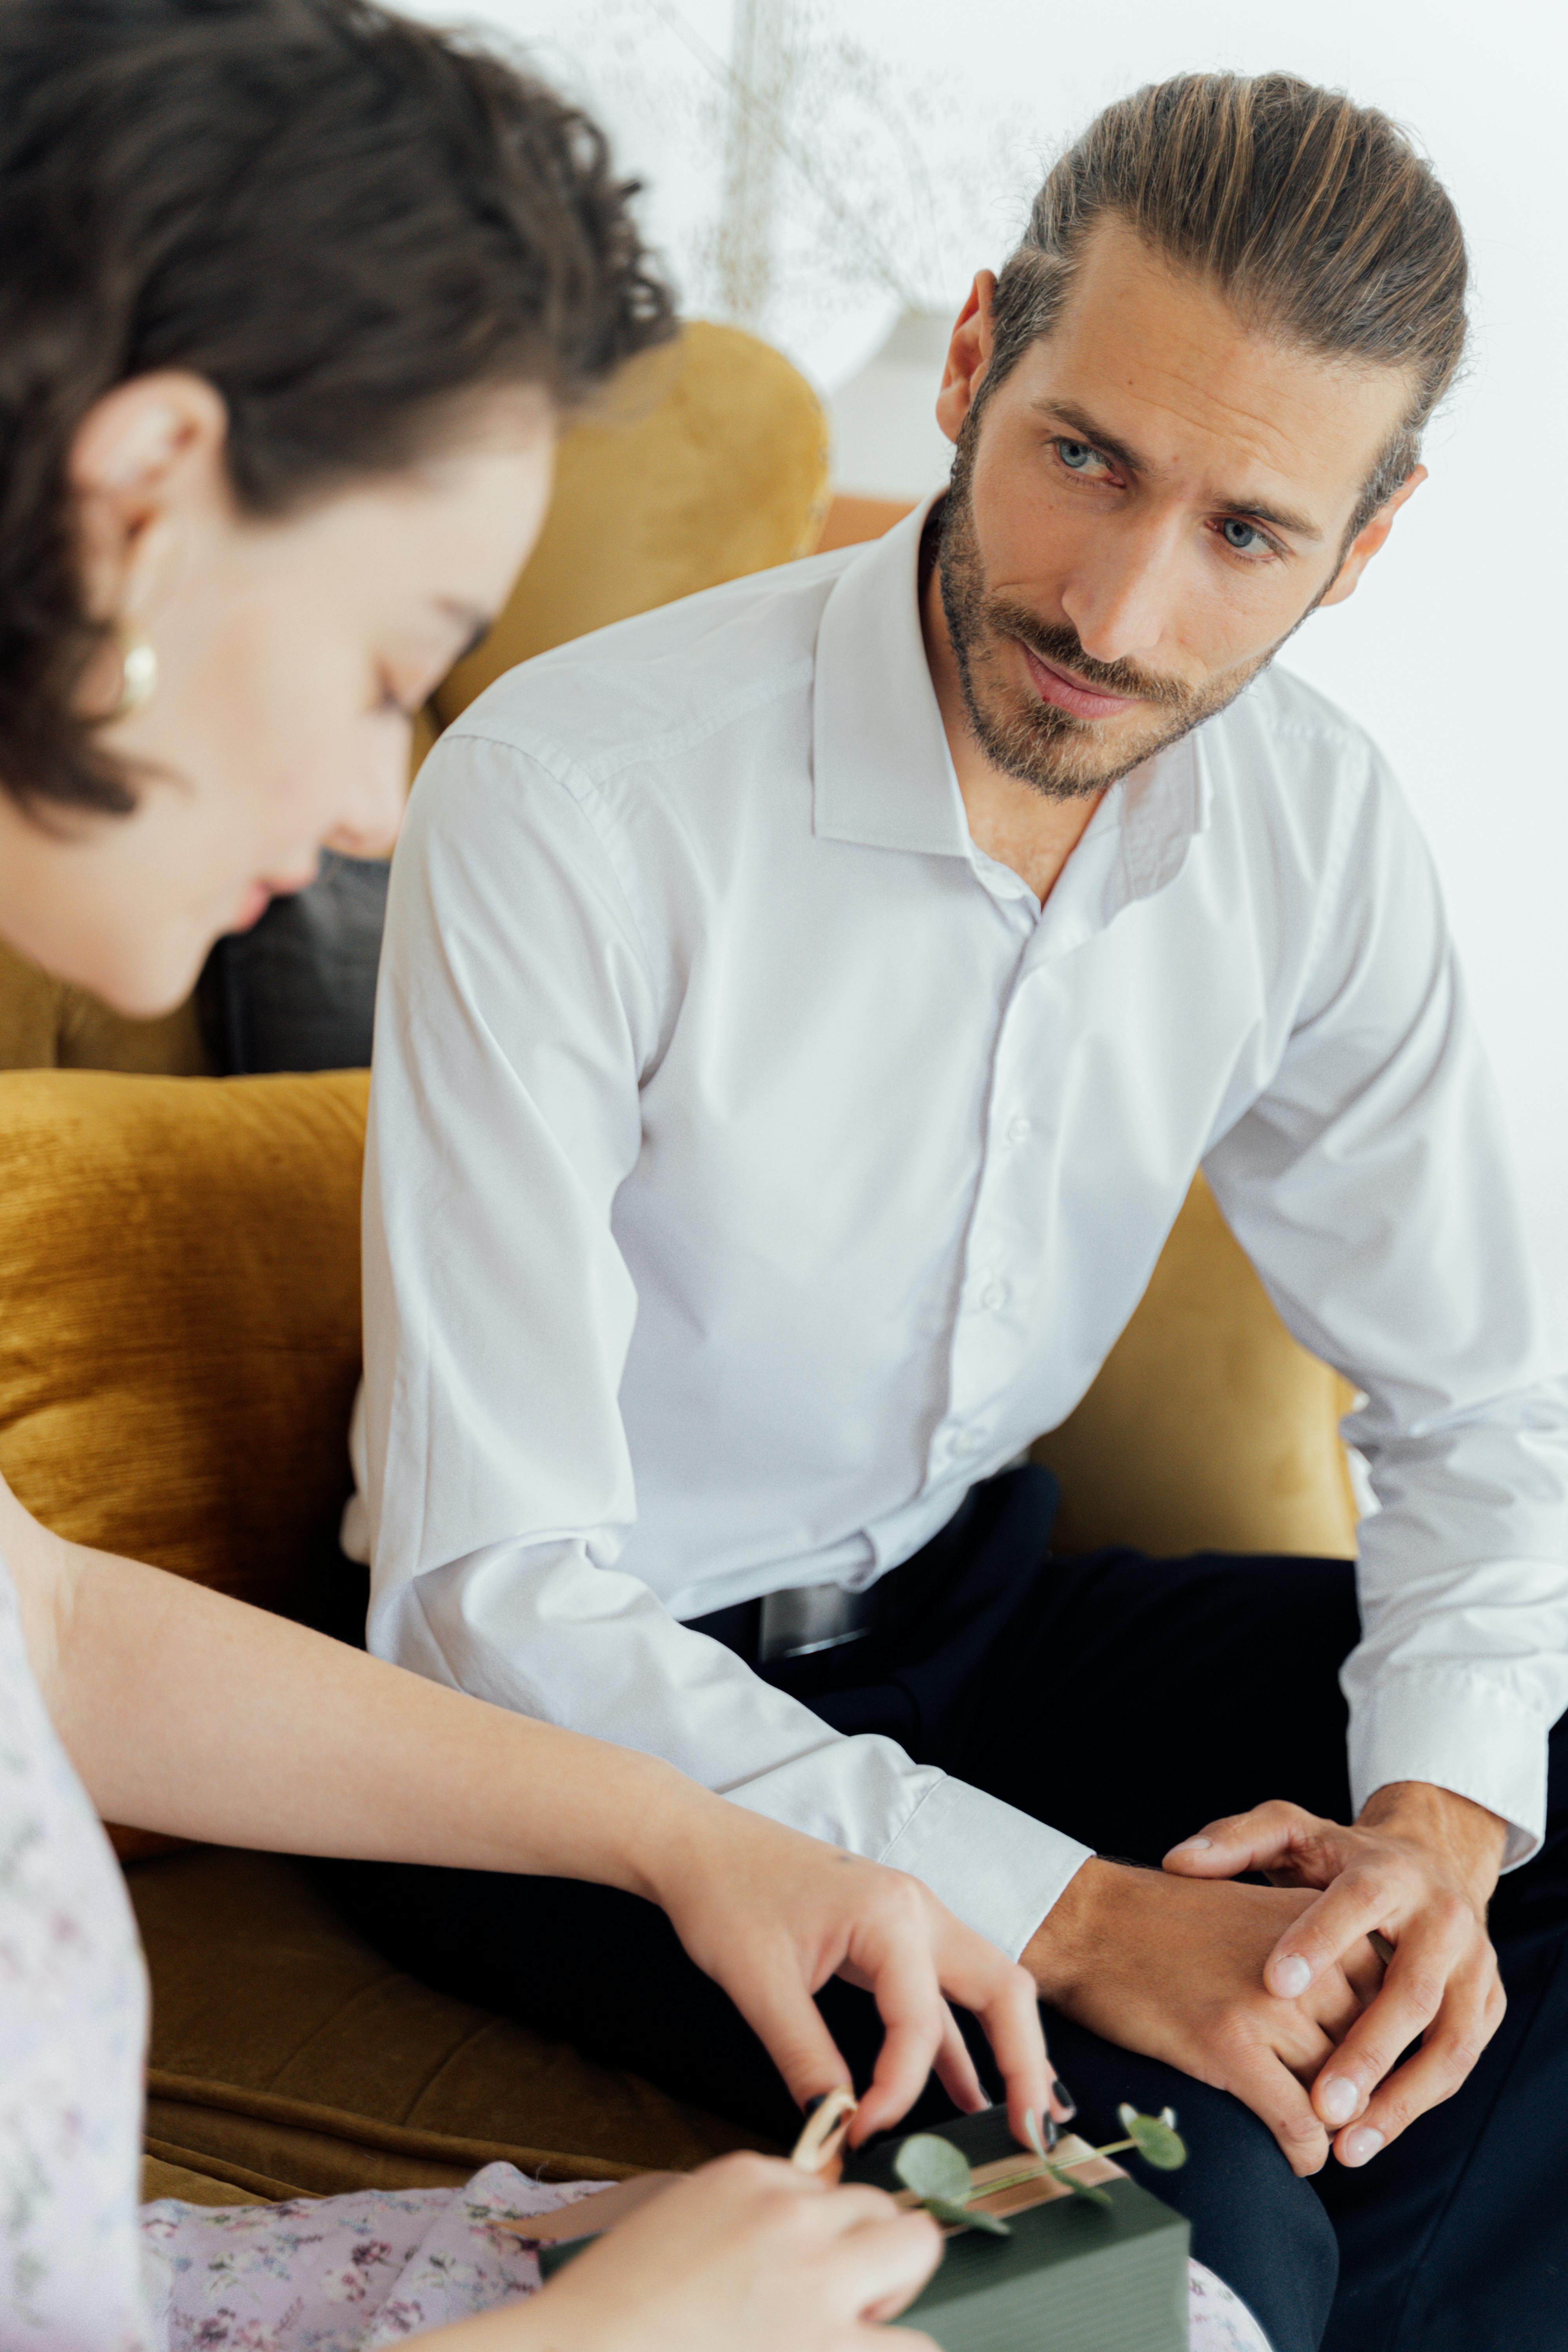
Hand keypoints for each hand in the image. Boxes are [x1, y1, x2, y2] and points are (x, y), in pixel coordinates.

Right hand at [521, 2154, 943, 2351]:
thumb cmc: (610, 2318)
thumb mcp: (675, 2230)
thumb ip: (742, 2226)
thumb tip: (786, 2246)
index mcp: (746, 2178)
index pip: (824, 2188)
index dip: (821, 2239)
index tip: (801, 2272)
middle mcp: (791, 2214)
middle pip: (884, 2208)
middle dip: (877, 2252)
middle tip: (848, 2302)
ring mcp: (819, 2278)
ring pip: (916, 2253)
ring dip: (891, 2298)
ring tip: (854, 2337)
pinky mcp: (834, 2348)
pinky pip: (915, 2348)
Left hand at [649, 1798, 1063, 2147]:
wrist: (698, 1843)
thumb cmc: (725, 1895)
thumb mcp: (759, 1984)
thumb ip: (805, 2060)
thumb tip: (836, 2129)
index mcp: (891, 1915)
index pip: (920, 2024)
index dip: (901, 2089)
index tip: (864, 2131)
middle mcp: (918, 1910)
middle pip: (1001, 1989)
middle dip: (1024, 2063)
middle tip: (1034, 2136)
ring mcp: (910, 1921)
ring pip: (982, 1988)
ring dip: (1005, 2051)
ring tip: (1023, 2123)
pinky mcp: (890, 1938)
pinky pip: (939, 1994)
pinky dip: (959, 2041)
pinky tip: (969, 2090)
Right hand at [1023, 1858, 1384, 2174]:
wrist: (1090, 1922)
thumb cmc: (1166, 1924)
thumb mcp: (1260, 1915)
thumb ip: (1317, 1957)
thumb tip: (1365, 2023)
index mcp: (1319, 1922)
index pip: (1390, 2002)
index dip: (1379, 2047)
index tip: (1361, 2072)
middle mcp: (1307, 1963)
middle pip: (1370, 2053)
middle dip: (1357, 2093)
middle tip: (1340, 2118)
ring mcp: (1269, 2006)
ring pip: (1341, 2096)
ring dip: (1333, 2129)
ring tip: (1315, 2137)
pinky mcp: (1230, 2046)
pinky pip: (1300, 2124)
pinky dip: (1306, 2153)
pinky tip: (1293, 2156)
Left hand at [1164, 1782, 1507, 2166]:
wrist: (1428, 1860)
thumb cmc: (1340, 1857)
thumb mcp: (1291, 1832)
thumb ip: (1235, 1842)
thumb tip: (1178, 1862)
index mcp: (1388, 1872)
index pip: (1354, 1905)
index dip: (1317, 1943)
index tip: (1273, 1985)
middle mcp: (1441, 1918)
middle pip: (1411, 1990)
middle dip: (1366, 2052)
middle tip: (1319, 2103)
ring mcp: (1473, 1966)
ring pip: (1446, 2043)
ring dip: (1399, 2100)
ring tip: (1346, 2145)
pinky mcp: (1487, 2005)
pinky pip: (1456, 2064)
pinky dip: (1415, 2104)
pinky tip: (1370, 2137)